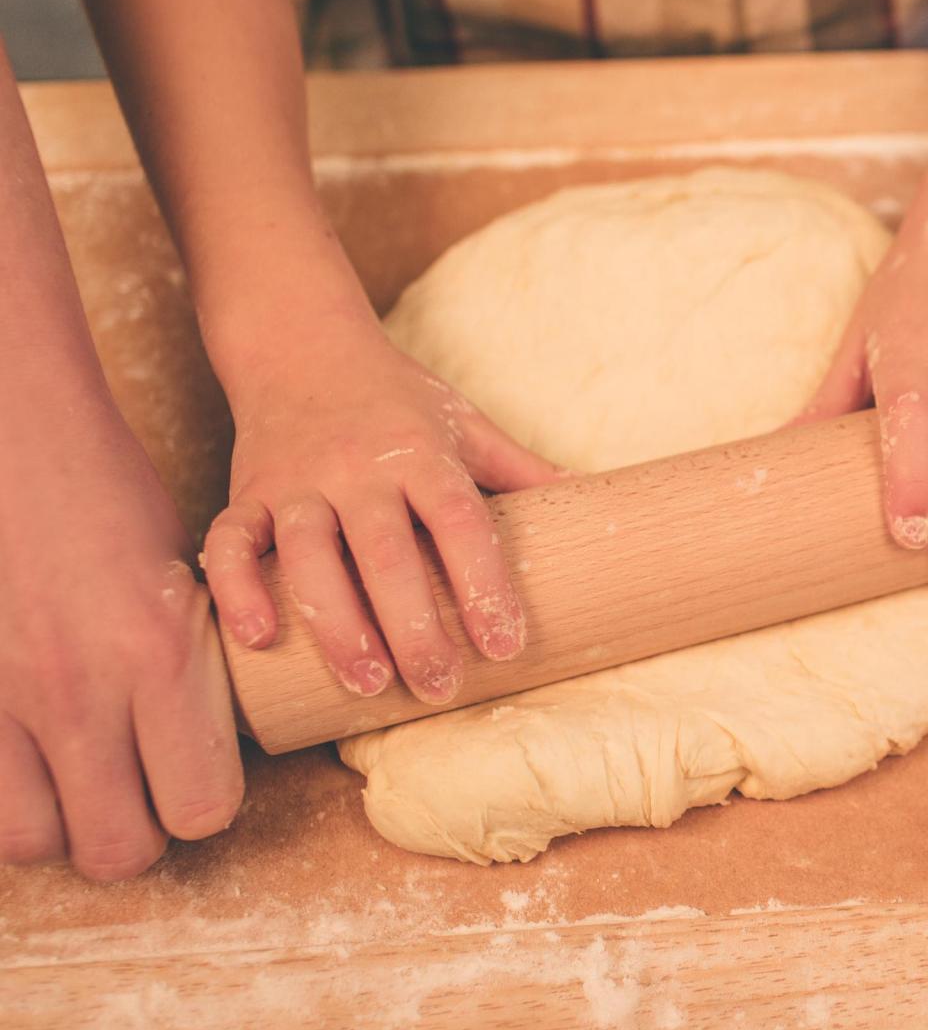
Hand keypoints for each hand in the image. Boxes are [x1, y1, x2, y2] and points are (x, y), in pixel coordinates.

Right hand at [0, 444, 241, 879]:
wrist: (12, 438)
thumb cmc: (109, 498)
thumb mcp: (184, 579)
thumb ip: (188, 669)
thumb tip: (207, 741)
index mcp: (160, 657)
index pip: (203, 809)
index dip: (205, 807)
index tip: (198, 778)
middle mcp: (81, 690)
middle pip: (118, 849)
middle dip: (137, 834)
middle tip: (138, 793)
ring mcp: (3, 696)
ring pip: (33, 840)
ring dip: (60, 824)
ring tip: (76, 782)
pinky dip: (5, 794)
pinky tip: (25, 758)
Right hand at [205, 308, 565, 703]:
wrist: (300, 342)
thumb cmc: (397, 399)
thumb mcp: (466, 424)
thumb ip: (522, 469)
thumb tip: (595, 500)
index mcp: (421, 453)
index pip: (460, 523)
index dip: (484, 585)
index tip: (508, 646)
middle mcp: (357, 467)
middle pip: (385, 551)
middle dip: (413, 624)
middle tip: (439, 687)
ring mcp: (295, 481)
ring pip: (307, 555)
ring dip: (336, 622)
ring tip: (367, 681)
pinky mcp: (245, 492)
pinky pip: (230, 543)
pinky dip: (237, 590)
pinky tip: (258, 640)